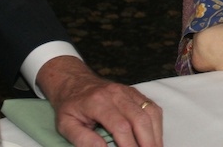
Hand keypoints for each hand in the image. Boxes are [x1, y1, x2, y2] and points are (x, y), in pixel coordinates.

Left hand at [36, 56, 162, 146]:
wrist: (75, 82)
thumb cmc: (70, 106)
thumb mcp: (65, 124)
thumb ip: (82, 139)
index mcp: (98, 102)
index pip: (120, 126)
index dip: (129, 145)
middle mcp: (117, 94)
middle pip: (140, 119)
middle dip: (148, 141)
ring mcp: (129, 92)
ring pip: (150, 112)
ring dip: (156, 134)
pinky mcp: (135, 93)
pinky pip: (152, 107)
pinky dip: (157, 124)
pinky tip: (154, 137)